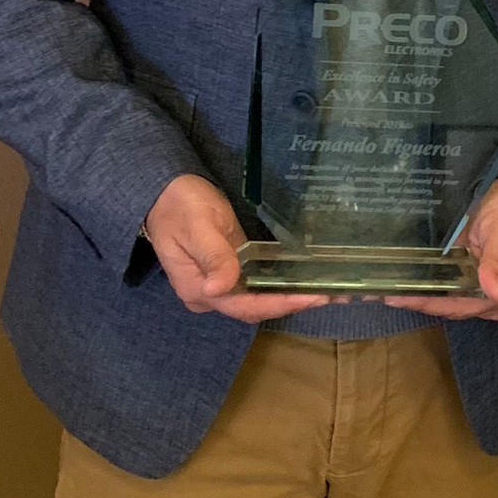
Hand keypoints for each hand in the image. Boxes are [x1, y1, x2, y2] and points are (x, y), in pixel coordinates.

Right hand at [142, 175, 324, 321]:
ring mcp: (222, 283)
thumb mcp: (197, 226)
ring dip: (293, 295)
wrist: (164, 190)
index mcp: (198, 290)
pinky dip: (284, 283)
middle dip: (294, 302)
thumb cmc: (179, 205)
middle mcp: (211, 294)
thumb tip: (218, 289)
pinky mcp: (232, 268)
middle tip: (332, 295)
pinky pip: (259, 282)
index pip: (243, 306)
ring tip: (331, 291)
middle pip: (256, 307)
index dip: (278, 304)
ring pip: (261, 297)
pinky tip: (309, 278)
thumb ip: (213, 256)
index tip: (310, 298)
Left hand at [384, 177, 497, 321]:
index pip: (472, 305)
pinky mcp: (469, 283)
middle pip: (457, 308)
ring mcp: (481, 293)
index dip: (441, 304)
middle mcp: (497, 299)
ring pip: (448, 304)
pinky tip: (400, 288)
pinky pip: (446, 293)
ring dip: (419, 299)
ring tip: (387, 292)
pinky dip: (424, 291)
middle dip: (423, 303)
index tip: (412, 298)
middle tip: (387, 295)